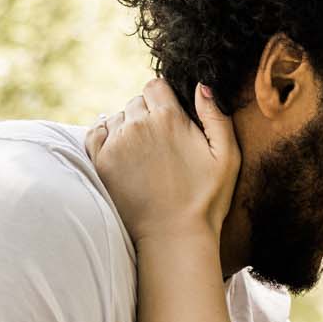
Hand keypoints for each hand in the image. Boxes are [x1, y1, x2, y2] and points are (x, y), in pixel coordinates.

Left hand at [85, 79, 240, 242]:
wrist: (174, 237)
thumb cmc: (206, 199)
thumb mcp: (227, 156)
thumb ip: (215, 115)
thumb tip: (201, 85)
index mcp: (169, 118)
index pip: (155, 86)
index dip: (163, 99)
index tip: (171, 119)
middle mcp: (138, 125)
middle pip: (136, 101)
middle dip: (147, 114)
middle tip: (161, 143)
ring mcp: (116, 144)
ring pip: (117, 117)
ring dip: (127, 127)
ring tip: (143, 153)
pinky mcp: (101, 163)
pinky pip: (95, 133)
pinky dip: (105, 136)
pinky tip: (121, 152)